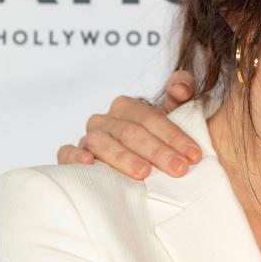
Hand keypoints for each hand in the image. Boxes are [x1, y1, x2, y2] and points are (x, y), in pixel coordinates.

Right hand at [56, 71, 200, 178]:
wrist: (139, 164)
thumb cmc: (158, 139)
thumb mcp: (174, 114)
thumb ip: (182, 90)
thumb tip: (180, 88)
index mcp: (127, 106)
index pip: (151, 119)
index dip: (174, 136)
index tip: (194, 155)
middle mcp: (105, 120)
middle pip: (130, 133)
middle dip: (157, 152)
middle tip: (179, 169)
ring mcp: (88, 138)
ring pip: (102, 144)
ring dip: (123, 158)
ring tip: (144, 173)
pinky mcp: (70, 157)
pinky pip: (66, 153)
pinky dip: (75, 157)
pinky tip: (90, 164)